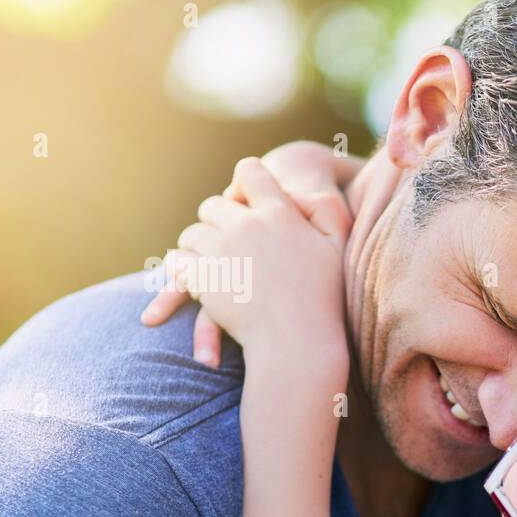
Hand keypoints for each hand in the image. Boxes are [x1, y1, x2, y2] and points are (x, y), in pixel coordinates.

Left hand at [142, 158, 349, 369]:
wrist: (299, 344)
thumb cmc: (325, 298)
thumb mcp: (339, 246)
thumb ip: (326, 209)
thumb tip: (298, 193)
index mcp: (279, 213)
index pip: (250, 172)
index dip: (246, 183)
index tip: (246, 198)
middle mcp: (247, 226)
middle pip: (213, 205)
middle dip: (219, 222)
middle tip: (231, 244)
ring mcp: (220, 251)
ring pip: (192, 234)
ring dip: (200, 248)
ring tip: (217, 268)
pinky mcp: (201, 277)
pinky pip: (177, 261)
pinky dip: (185, 270)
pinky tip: (201, 283)